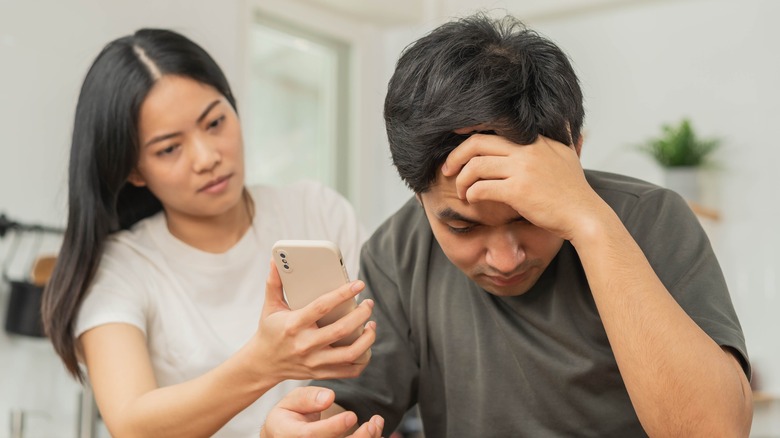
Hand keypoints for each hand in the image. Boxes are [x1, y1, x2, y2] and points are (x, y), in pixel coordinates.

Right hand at [253, 262, 376, 381]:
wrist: (263, 364)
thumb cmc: (270, 331)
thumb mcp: (270, 306)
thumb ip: (274, 282)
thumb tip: (276, 259)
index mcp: (293, 325)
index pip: (322, 306)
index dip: (343, 294)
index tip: (359, 284)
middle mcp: (305, 345)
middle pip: (341, 330)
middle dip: (361, 314)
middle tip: (369, 303)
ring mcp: (314, 362)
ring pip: (350, 353)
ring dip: (367, 338)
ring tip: (372, 324)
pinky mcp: (321, 373)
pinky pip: (350, 370)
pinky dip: (363, 358)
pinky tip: (366, 344)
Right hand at [261, 386, 383, 437]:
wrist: (285, 435)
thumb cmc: (289, 416)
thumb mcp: (290, 401)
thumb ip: (307, 398)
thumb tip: (329, 397)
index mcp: (289, 435)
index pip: (311, 436)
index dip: (333, 427)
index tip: (351, 415)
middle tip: (371, 424)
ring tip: (376, 423)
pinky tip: (376, 431)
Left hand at [441, 132, 606, 240]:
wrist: (584, 215)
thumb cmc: (574, 190)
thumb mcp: (569, 154)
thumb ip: (563, 134)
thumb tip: (564, 118)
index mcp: (534, 140)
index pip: (493, 128)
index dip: (468, 133)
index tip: (455, 143)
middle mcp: (527, 150)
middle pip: (477, 144)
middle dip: (455, 157)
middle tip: (447, 170)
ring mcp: (522, 170)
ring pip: (476, 166)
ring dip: (462, 180)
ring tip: (461, 191)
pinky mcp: (518, 191)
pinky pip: (482, 187)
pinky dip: (471, 194)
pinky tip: (471, 200)